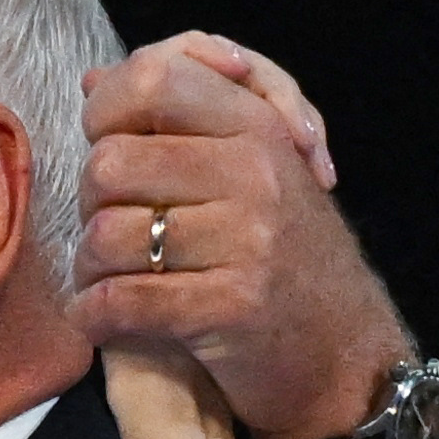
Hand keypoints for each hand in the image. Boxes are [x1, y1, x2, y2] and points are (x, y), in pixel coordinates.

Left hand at [73, 34, 418, 438]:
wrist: (347, 359)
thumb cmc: (286, 262)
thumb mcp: (252, 172)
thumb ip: (179, 120)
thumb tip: (92, 80)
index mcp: (257, 127)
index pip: (154, 78)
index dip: (107, 110)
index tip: (110, 144)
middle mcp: (255, 173)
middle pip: (110, 164)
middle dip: (93, 204)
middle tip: (118, 232)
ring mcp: (248, 240)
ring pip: (105, 234)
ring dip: (91, 268)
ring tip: (112, 280)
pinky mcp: (232, 306)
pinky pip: (121, 300)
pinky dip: (97, 315)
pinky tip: (106, 319)